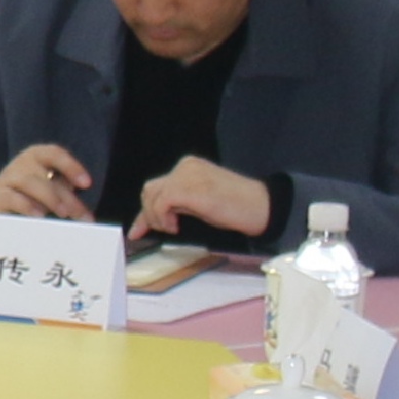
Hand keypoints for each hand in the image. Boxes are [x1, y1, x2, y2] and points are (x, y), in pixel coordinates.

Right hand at [0, 140, 95, 220]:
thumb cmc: (31, 198)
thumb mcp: (52, 192)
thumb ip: (67, 196)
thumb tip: (86, 216)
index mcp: (37, 157)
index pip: (54, 154)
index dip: (71, 166)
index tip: (87, 184)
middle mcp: (21, 164)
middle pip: (45, 174)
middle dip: (66, 196)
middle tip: (81, 214)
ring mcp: (6, 179)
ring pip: (29, 182)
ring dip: (50, 198)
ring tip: (63, 213)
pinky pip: (11, 197)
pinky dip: (27, 205)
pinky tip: (40, 215)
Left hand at [130, 155, 274, 243]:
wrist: (260, 207)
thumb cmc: (235, 208)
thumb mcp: (200, 204)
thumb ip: (177, 206)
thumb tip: (150, 222)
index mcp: (188, 167)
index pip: (157, 187)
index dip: (145, 211)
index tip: (137, 231)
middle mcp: (185, 166)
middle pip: (150, 190)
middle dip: (148, 214)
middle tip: (162, 230)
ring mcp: (186, 175)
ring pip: (152, 196)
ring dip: (156, 218)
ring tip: (174, 228)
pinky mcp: (188, 188)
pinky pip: (161, 203)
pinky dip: (163, 218)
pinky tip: (176, 226)